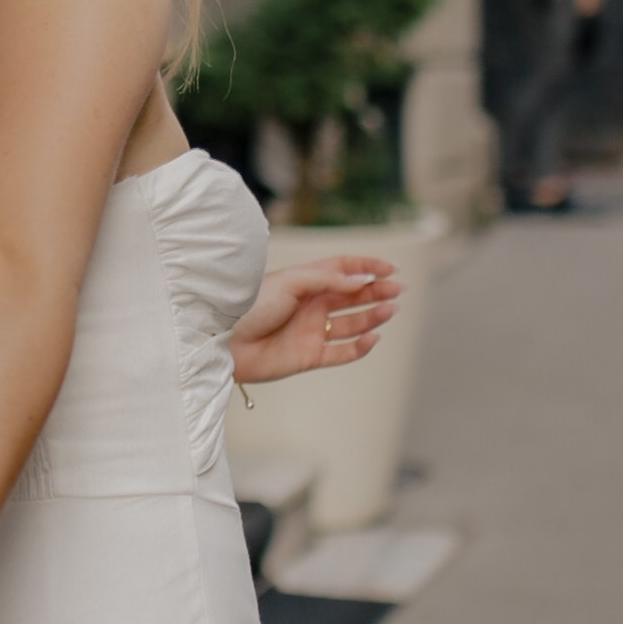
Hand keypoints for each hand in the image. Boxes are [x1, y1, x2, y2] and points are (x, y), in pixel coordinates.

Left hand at [230, 252, 402, 386]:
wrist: (224, 341)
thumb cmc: (250, 305)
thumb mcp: (290, 281)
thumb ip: (327, 280)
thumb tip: (361, 281)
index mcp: (306, 281)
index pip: (343, 269)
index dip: (367, 267)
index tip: (390, 269)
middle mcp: (312, 305)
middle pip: (353, 296)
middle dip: (377, 291)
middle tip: (398, 289)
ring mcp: (312, 330)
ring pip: (352, 323)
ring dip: (373, 316)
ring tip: (391, 309)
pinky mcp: (310, 356)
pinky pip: (343, 352)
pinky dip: (360, 346)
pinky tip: (373, 336)